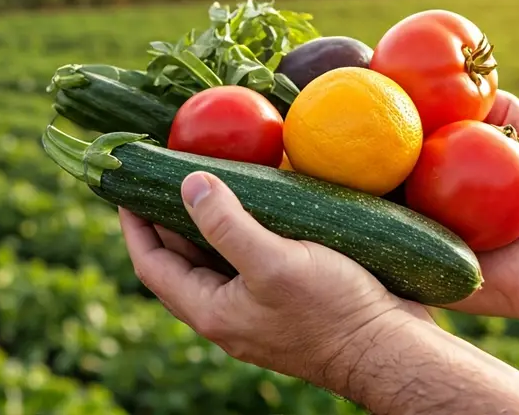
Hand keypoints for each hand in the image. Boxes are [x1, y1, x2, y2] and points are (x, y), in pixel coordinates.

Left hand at [119, 170, 430, 389]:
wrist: (393, 350)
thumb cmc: (334, 311)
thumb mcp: (273, 263)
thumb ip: (225, 225)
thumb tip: (187, 183)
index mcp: (211, 310)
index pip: (152, 264)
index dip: (134, 225)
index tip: (125, 185)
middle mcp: (227, 311)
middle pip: (180, 259)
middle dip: (166, 216)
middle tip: (162, 169)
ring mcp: (256, 305)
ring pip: (215, 256)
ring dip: (205, 218)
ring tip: (204, 173)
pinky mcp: (286, 295)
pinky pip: (249, 255)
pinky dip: (242, 225)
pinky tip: (256, 197)